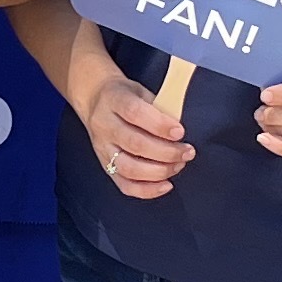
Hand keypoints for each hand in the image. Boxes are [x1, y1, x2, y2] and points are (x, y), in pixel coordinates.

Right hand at [76, 65, 192, 200]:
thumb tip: (180, 129)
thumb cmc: (124, 97)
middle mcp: (104, 126)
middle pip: (135, 143)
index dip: (159, 125)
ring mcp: (103, 149)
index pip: (135, 113)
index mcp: (113, 100)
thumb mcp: (140, 91)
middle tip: (187, 151)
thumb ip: (159, 107)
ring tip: (179, 164)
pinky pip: (125, 185)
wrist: (94, 100)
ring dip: (160, 171)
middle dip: (167, 152)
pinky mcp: (105, 166)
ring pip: (129, 167)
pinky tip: (166, 185)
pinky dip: (147, 190)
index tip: (180, 132)